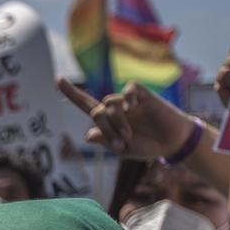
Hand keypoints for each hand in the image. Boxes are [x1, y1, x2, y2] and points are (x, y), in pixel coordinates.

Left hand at [58, 77, 194, 160]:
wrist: (171, 143)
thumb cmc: (148, 146)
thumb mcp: (124, 149)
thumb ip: (106, 142)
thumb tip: (88, 134)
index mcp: (108, 121)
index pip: (85, 104)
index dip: (72, 93)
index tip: (57, 79)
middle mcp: (116, 108)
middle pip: (97, 110)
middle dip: (105, 127)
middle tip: (120, 142)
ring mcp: (129, 101)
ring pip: (110, 102)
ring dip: (116, 120)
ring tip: (129, 134)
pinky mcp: (144, 95)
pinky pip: (130, 89)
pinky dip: (128, 97)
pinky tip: (133, 107)